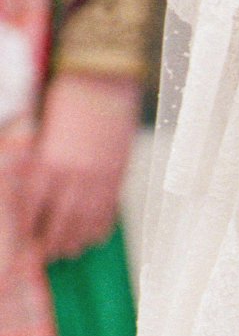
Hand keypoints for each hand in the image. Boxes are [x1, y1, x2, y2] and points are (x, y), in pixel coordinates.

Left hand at [20, 73, 139, 261]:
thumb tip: (28, 185)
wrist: (104, 80)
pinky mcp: (117, 175)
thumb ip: (36, 160)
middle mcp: (73, 177)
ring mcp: (99, 179)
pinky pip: (109, 210)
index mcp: (48, 163)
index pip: (33, 207)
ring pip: (85, 221)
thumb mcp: (40, 128)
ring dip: (75, 240)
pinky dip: (101, 227)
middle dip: (51, 242)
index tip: (24, 243)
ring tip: (68, 252)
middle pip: (59, 221)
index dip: (28, 229)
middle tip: (45, 255)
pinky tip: (94, 237)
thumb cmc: (66, 96)